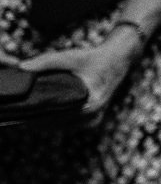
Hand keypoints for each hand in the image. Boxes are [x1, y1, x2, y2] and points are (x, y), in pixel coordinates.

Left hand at [17, 29, 144, 118]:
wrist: (117, 61)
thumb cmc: (93, 59)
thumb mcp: (71, 57)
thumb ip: (46, 62)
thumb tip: (22, 69)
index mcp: (90, 104)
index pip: (54, 116)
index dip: (35, 114)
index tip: (21, 111)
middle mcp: (93, 116)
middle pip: (55, 123)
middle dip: (37, 118)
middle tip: (21, 112)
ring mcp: (93, 121)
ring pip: (60, 127)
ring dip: (45, 122)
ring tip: (30, 113)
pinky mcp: (92, 122)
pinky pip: (68, 126)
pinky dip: (56, 121)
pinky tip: (44, 115)